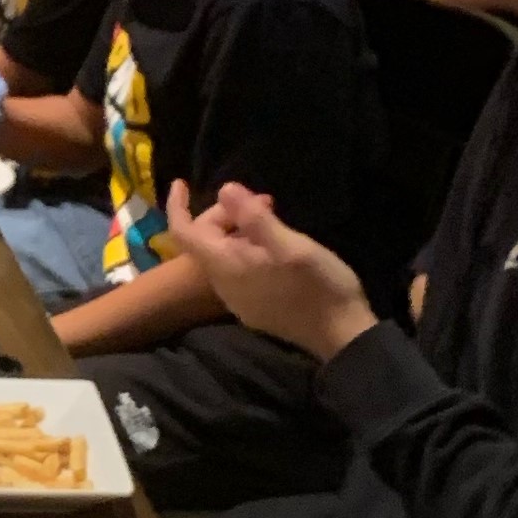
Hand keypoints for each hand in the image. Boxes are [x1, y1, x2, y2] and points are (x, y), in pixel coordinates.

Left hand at [166, 180, 374, 361]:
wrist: (338, 334)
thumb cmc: (317, 286)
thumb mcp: (290, 246)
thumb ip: (255, 218)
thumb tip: (225, 189)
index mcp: (225, 266)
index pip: (183, 232)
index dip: (178, 206)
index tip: (181, 183)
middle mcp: (223, 284)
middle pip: (205, 240)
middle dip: (227, 213)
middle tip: (267, 200)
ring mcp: (237, 298)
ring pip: (222, 253)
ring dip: (239, 229)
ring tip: (273, 216)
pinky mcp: (253, 305)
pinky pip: (237, 268)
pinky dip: (247, 247)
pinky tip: (275, 243)